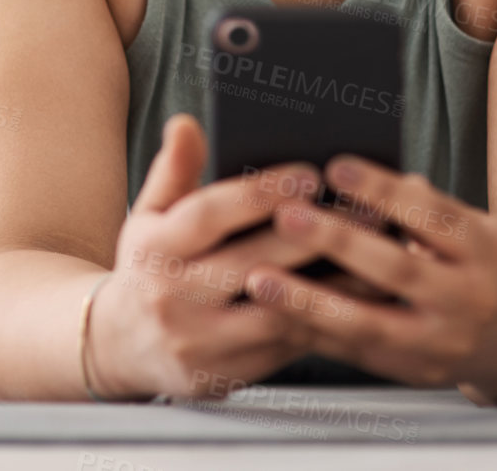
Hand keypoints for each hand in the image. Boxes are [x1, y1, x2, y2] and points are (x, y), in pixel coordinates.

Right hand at [85, 113, 336, 400]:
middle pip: (252, 263)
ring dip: (330, 285)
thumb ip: (173, 169)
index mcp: (156, 248)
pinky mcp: (223, 374)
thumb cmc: (149, 267)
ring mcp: (198, 342)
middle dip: (313, 236)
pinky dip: (324, 321)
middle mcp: (172, 297)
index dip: (261, 193)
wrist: (122, 345)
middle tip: (364, 210)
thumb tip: (186, 123)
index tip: (310, 173)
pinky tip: (358, 297)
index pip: (210, 214)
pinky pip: (283, 347)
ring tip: (374, 255)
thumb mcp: (149, 214)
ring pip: (277, 312)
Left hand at [241, 156, 496, 403]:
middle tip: (286, 216)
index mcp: (484, 249)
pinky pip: (358, 352)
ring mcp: (442, 343)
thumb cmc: (487, 266)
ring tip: (261, 279)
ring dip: (309, 302)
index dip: (383, 191)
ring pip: (369, 323)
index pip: (430, 215)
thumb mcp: (478, 227)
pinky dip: (315, 333)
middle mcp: (468, 299)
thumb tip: (369, 177)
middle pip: (397, 270)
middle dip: (338, 242)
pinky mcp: (417, 372)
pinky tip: (277, 315)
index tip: (336, 167)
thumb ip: (427, 207)